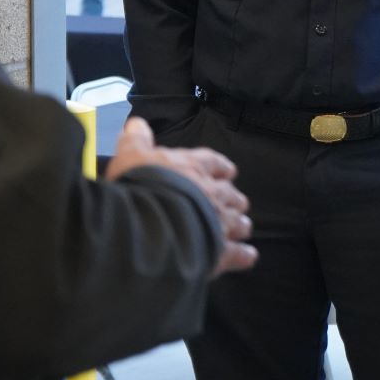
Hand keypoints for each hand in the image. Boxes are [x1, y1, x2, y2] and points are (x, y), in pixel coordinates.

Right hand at [107, 118, 257, 275]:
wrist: (150, 223)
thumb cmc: (140, 187)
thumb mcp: (131, 157)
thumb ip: (136, 141)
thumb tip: (136, 124)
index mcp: (193, 168)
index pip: (213, 162)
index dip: (221, 167)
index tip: (229, 171)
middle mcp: (212, 192)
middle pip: (230, 193)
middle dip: (232, 198)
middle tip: (235, 203)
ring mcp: (220, 221)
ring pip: (238, 220)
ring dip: (239, 223)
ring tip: (241, 227)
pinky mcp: (221, 250)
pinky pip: (239, 252)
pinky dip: (244, 254)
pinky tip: (248, 255)